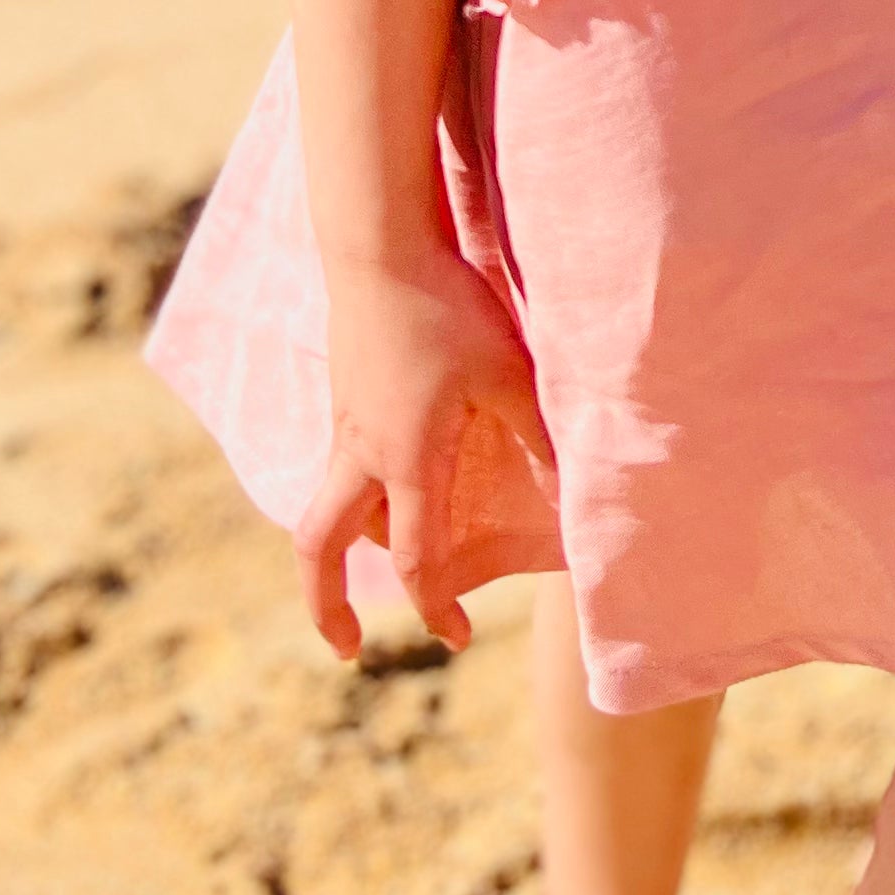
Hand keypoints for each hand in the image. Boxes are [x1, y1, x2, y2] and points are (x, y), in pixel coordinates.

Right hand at [293, 246, 554, 660]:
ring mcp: (344, 424)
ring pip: (327, 508)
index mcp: (405, 459)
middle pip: (319, 550)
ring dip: (341, 549)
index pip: (415, 559)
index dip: (435, 609)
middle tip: (347, 648)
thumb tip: (575, 497)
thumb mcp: (509, 374)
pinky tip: (386, 486)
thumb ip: (540, 436)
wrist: (378, 246)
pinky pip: (337, 468)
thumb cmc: (449, 308)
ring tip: (374, 569)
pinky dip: (351, 498)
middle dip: (326, 606)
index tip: (455, 639)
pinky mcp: (342, 397)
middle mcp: (361, 452)